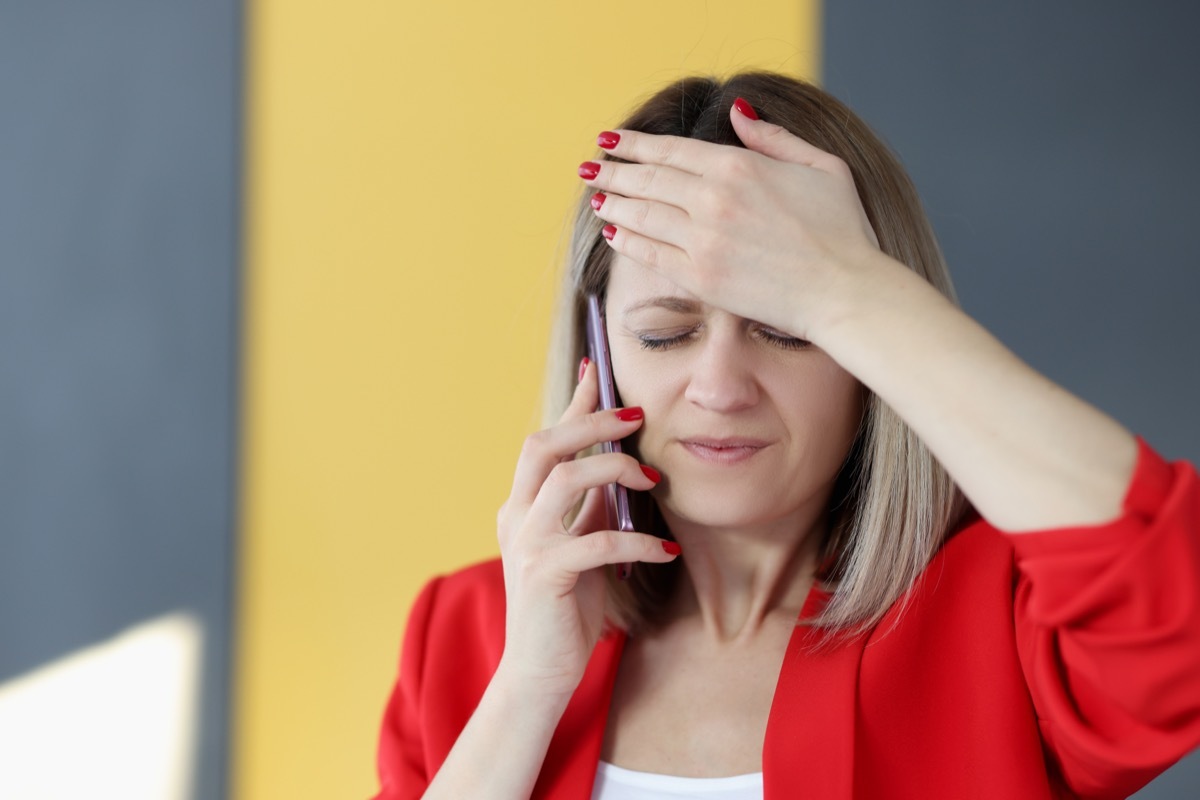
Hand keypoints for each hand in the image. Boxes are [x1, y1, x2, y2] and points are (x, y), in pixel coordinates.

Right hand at [494, 360, 678, 700]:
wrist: (539, 672)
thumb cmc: (563, 608)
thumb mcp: (579, 545)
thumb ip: (590, 507)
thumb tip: (617, 466)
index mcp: (521, 505)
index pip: (545, 439)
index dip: (573, 402)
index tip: (599, 369)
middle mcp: (515, 515)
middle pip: (544, 444)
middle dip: (591, 420)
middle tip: (637, 416)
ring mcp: (524, 543)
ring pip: (564, 478)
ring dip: (614, 468)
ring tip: (654, 477)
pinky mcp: (543, 574)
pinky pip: (596, 542)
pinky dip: (637, 541)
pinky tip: (667, 550)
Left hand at [582, 100, 883, 341]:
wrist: (843, 291)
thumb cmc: (841, 231)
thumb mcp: (819, 166)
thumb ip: (772, 138)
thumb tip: (737, 111)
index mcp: (738, 167)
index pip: (670, 150)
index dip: (634, 145)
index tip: (611, 140)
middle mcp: (712, 200)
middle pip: (648, 180)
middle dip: (614, 172)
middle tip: (591, 168)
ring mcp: (703, 241)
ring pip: (642, 216)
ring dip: (614, 205)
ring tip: (597, 199)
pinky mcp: (700, 279)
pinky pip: (651, 255)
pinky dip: (628, 242)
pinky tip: (615, 234)